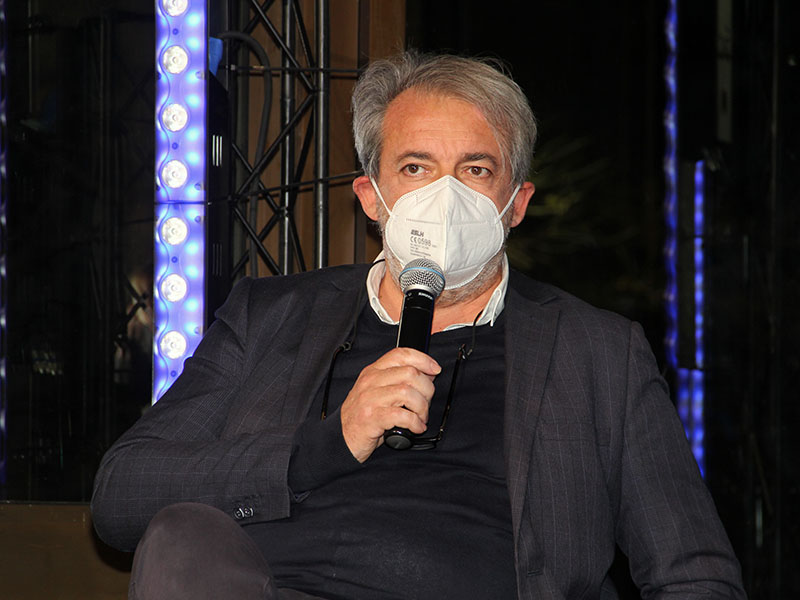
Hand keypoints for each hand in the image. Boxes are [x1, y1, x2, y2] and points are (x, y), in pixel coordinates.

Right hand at [340, 347, 440, 462]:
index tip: (435, 369)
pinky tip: (415, 427)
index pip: (400, 354)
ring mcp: (370, 399)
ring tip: (420, 417)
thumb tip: (428, 373)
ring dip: (422, 407)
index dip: (422, 359)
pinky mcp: (371, 418)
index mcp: (373, 372)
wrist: (342, 438)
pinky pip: (402, 415)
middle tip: (425, 404)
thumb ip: (399, 380)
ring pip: (408, 392)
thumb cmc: (363, 416)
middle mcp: (371, 382)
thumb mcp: (379, 392)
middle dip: (426, 390)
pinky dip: (415, 423)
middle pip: (410, 373)